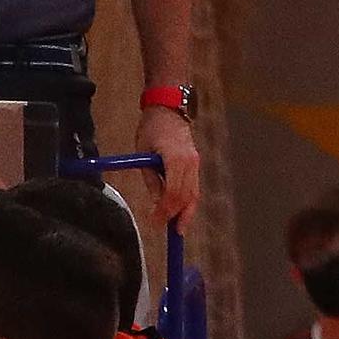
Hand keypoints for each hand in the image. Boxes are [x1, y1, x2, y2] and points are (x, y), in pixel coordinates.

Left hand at [137, 106, 199, 224]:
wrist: (168, 109)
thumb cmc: (152, 129)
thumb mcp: (143, 154)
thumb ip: (152, 179)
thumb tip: (156, 203)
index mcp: (176, 160)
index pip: (173, 193)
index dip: (165, 210)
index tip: (155, 222)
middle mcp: (191, 163)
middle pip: (186, 196)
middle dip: (176, 215)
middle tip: (166, 229)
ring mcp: (196, 163)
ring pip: (194, 194)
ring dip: (186, 212)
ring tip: (178, 228)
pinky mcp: (196, 163)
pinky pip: (194, 186)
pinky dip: (189, 201)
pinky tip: (183, 212)